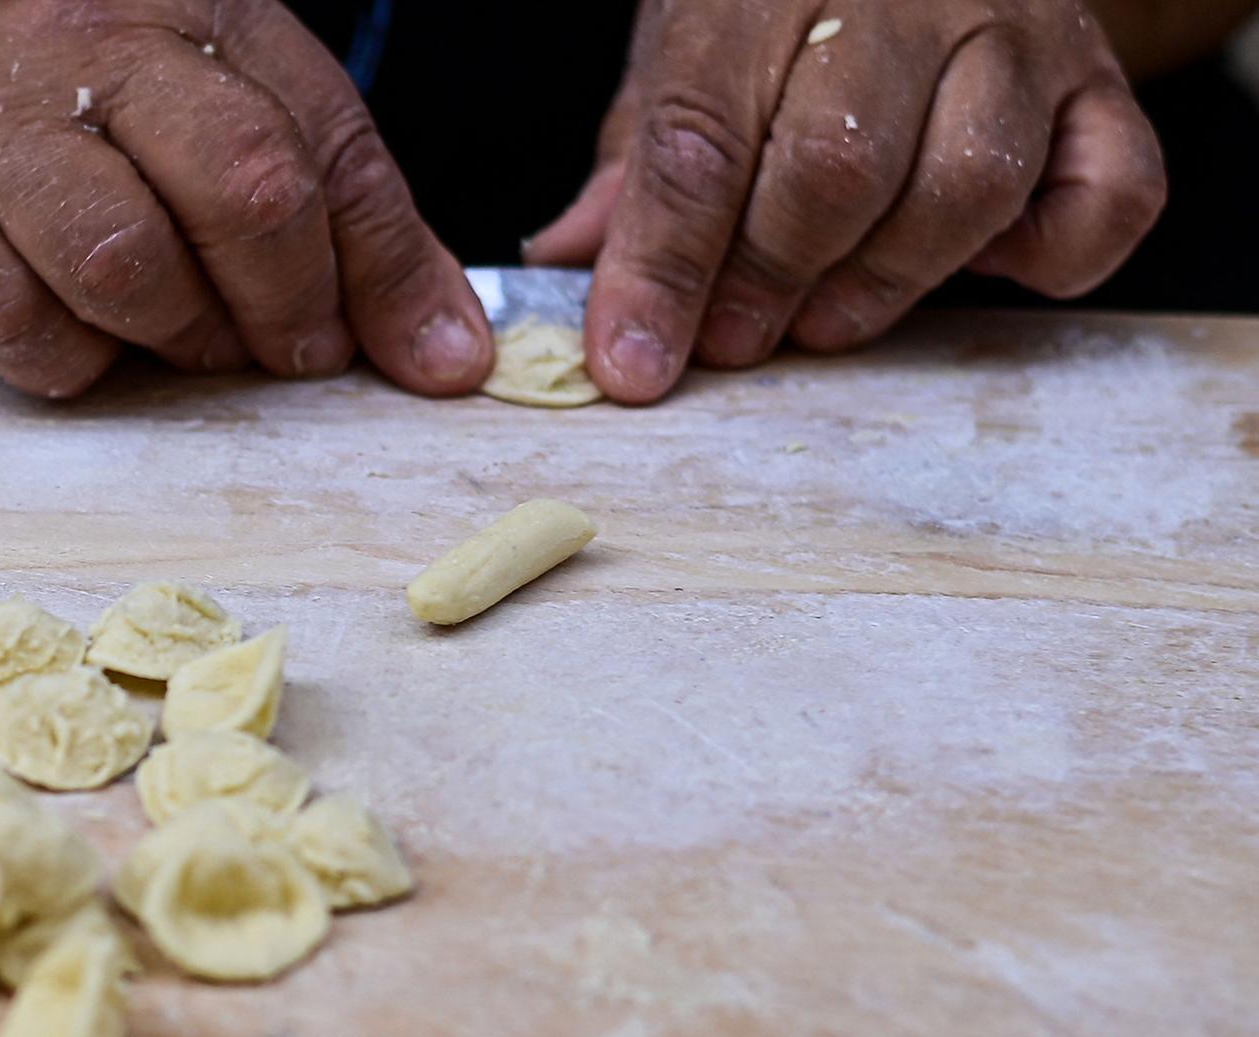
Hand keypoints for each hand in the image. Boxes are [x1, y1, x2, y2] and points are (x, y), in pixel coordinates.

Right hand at [0, 0, 491, 396]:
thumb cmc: (70, 91)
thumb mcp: (220, 105)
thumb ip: (342, 213)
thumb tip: (447, 347)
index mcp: (195, 12)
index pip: (327, 141)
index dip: (386, 270)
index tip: (421, 355)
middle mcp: (92, 52)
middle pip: (238, 186)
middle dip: (288, 303)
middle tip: (289, 349)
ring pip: (121, 261)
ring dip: (177, 333)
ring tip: (180, 337)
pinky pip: (15, 324)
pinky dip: (70, 359)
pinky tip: (82, 336)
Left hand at [524, 0, 1166, 402]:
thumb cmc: (787, 9)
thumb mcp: (690, 54)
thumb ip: (639, 167)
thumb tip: (569, 268)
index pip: (701, 140)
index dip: (660, 268)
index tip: (632, 360)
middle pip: (834, 169)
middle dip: (769, 280)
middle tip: (733, 339)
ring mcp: (1018, 36)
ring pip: (967, 185)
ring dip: (884, 282)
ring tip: (823, 317)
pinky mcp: (1101, 86)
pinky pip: (1108, 195)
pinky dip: (1049, 258)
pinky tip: (977, 265)